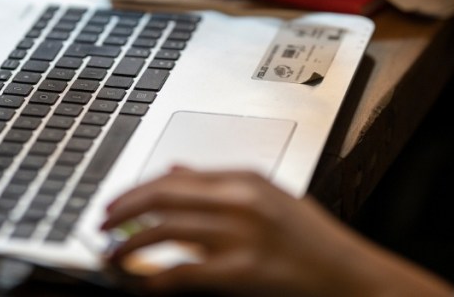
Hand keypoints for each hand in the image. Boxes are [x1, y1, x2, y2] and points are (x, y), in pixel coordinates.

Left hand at [101, 167, 453, 296]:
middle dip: (122, 212)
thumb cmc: (313, 242)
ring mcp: (241, 235)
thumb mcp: (268, 198)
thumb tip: (175, 170)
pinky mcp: (243, 271)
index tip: (114, 204)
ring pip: (164, 231)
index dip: (134, 192)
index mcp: (244, 179)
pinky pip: (183, 272)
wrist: (352, 275)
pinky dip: (155, 278)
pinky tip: (142, 283)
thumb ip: (219, 183)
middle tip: (101, 226)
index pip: (172, 177)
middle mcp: (239, 200)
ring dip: (128, 245)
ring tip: (112, 257)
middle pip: (161, 197)